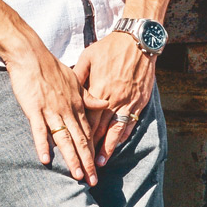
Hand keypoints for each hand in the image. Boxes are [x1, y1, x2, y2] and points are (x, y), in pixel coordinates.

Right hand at [7, 39, 99, 185]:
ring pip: (63, 138)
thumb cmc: (51, 67)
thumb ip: (88, 96)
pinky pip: (39, 130)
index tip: (97, 166)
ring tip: (77, 176)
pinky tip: (46, 160)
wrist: (31, 54)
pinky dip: (43, 145)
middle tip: (92, 181)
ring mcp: (51, 110)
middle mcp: (67, 109)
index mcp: (76, 103)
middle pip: (79, 139)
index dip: (93, 150)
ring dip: (71, 158)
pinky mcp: (34, 109)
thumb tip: (105, 103)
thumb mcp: (74, 79)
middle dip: (86, 161)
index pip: (87, 131)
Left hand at [73, 31, 155, 166]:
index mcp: (99, 90)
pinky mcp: (139, 101)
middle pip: (100, 130)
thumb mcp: (89, 57)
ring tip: (101, 163)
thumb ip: (78, 76)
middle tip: (85, 165)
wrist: (137, 41)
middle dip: (92, 149)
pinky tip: (117, 144)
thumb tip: (67, 90)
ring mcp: (127, 102)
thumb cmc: (110, 47)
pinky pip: (130, 123)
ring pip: (116, 131)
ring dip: (108, 148)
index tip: (74, 149)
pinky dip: (123, 136)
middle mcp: (113, 99)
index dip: (80, 136)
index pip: (87, 120)